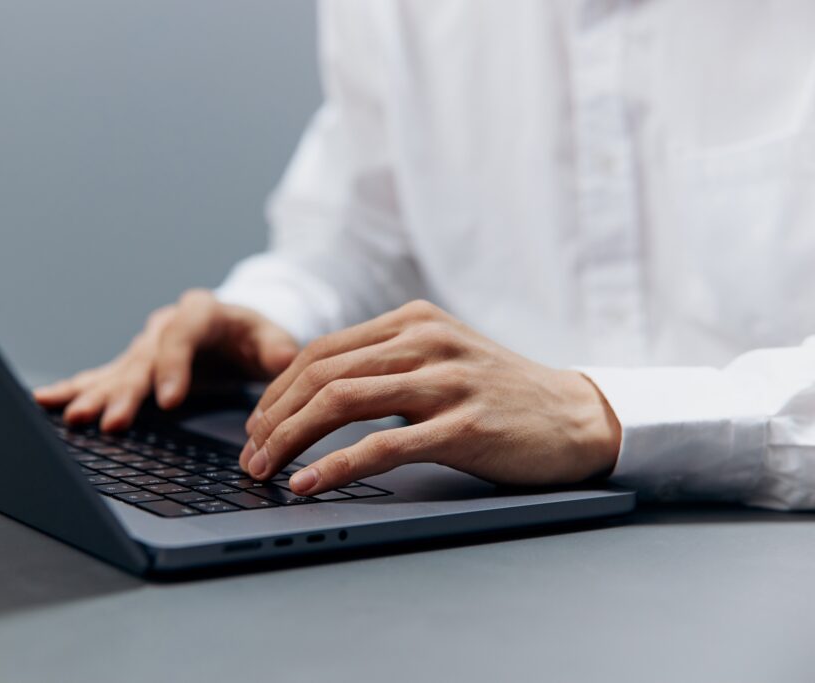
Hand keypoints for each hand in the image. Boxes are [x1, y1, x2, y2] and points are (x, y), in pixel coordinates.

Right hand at [34, 289, 297, 429]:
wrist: (238, 331)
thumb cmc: (256, 337)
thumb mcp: (274, 338)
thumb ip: (277, 348)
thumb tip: (280, 358)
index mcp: (201, 313)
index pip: (183, 336)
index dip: (174, 366)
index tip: (170, 400)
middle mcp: (166, 326)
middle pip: (143, 359)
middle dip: (126, 392)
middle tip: (109, 420)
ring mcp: (147, 346)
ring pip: (118, 370)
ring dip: (95, 395)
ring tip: (74, 417)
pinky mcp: (135, 365)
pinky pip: (103, 376)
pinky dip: (77, 389)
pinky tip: (47, 402)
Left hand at [238, 300, 620, 495]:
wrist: (577, 415)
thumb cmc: (501, 393)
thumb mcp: (442, 357)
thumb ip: (387, 363)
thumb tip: (314, 393)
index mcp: (413, 320)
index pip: (321, 350)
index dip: (276, 390)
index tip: (255, 425)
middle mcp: (425, 340)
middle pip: (321, 373)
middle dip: (272, 417)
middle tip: (249, 454)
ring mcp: (445, 380)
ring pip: (342, 402)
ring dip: (290, 438)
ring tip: (263, 469)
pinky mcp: (463, 425)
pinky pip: (383, 444)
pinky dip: (335, 465)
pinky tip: (309, 483)